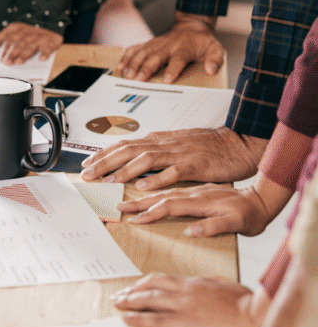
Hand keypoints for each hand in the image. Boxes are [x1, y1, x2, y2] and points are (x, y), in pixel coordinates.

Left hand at [0, 23, 62, 64]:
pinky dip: (45, 53)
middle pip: (18, 42)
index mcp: (18, 28)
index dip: (3, 47)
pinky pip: (47, 48)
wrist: (52, 34)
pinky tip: (41, 59)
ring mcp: (40, 37)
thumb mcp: (15, 34)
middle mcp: (28, 32)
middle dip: (12, 53)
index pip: (9, 37)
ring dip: (24, 54)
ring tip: (19, 62)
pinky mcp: (51, 42)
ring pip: (30, 46)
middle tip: (7, 62)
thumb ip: (1, 38)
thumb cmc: (29, 36)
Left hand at [80, 127, 267, 189]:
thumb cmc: (209, 146)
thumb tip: (134, 154)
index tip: (86, 163)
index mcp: (160, 140)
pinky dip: (156, 178)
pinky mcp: (196, 165)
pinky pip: (173, 172)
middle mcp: (166, 144)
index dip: (104, 153)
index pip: (125, 144)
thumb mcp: (177, 144)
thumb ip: (156, 149)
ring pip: (146, 159)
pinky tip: (142, 186)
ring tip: (108, 181)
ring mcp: (180, 153)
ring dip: (124, 170)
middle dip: (105, 162)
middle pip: (129, 150)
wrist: (239, 143)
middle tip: (87, 174)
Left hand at [111, 273, 266, 326]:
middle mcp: (185, 291)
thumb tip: (203, 284)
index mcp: (196, 283)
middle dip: (133, 290)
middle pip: (151, 285)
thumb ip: (210, 284)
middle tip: (120, 294)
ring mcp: (183, 306)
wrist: (255, 317)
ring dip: (129, 301)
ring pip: (148, 300)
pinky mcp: (184, 323)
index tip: (137, 286)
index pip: (164, 279)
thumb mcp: (226, 286)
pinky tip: (126, 318)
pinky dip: (137, 318)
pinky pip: (154, 319)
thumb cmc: (248, 304)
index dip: (148, 283)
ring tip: (117, 302)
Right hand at [117, 13, 224, 82]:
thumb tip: (211, 70)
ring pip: (142, 53)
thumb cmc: (202, 42)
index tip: (167, 81)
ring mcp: (156, 44)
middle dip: (145, 68)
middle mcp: (168, 45)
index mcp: (184, 48)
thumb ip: (215, 59)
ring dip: (133, 64)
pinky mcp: (148, 44)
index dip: (173, 70)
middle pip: (155, 57)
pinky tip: (119, 68)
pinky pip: (134, 49)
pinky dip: (126, 57)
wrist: (191, 26)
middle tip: (137, 80)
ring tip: (126, 76)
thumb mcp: (215, 48)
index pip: (178, 59)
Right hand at [119, 184, 278, 236]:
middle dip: (137, 202)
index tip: (135, 220)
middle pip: (160, 196)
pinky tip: (144, 190)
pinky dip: (153, 189)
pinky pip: (169, 188)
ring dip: (141, 196)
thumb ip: (214, 226)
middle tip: (118, 207)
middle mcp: (194, 193)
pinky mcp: (194, 189)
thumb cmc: (251, 214)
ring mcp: (193, 190)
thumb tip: (191, 231)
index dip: (151, 213)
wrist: (262, 198)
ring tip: (125, 201)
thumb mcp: (238, 223)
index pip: (170, 206)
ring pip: (162, 190)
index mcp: (201, 201)